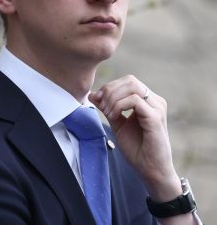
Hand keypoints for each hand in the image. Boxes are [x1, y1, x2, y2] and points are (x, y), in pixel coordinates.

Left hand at [89, 75, 181, 201]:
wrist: (151, 171)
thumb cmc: (137, 149)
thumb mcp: (117, 124)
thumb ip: (108, 108)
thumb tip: (92, 94)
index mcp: (148, 101)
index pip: (127, 81)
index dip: (109, 87)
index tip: (96, 99)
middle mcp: (155, 101)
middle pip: (130, 80)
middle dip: (110, 90)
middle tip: (101, 106)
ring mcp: (157, 108)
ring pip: (132, 87)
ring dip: (114, 97)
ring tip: (108, 113)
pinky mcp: (156, 117)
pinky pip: (135, 100)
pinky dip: (119, 105)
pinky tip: (114, 116)